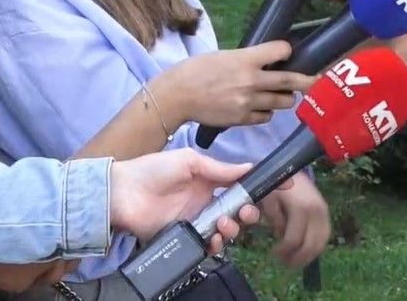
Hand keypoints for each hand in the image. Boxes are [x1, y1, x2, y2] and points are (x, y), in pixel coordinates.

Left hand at [108, 148, 264, 246]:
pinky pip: (207, 245)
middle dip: (249, 213)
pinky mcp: (184, 237)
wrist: (122, 192)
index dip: (261, 186)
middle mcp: (207, 202)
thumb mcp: (190, 161)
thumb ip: (219, 169)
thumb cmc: (154, 170)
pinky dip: (215, 244)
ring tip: (223, 223)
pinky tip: (214, 238)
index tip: (284, 186)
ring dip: (233, 228)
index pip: (241, 184)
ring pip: (227, 229)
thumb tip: (249, 167)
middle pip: (239, 211)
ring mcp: (196, 221)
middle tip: (247, 212)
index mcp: (210, 181)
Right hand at [152, 41, 318, 128]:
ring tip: (281, 94)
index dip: (286, 51)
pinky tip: (260, 107)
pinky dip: (266, 112)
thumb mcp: (224, 56)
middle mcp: (252, 80)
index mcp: (246, 59)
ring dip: (285, 97)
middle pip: (291, 80)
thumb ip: (247, 59)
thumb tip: (267, 61)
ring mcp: (248, 102)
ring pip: (283, 101)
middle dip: (308, 80)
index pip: (281, 50)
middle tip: (319, 79)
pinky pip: (266, 117)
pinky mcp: (242, 119)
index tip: (287, 53)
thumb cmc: (196, 70)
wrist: (176, 96)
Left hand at [258, 172, 330, 267]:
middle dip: (297, 258)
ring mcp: (324, 211)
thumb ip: (275, 220)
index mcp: (301, 208)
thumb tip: (281, 235)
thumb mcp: (269, 201)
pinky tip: (306, 249)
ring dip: (309, 255)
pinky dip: (317, 246)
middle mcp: (317, 211)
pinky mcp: (326, 211)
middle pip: (310, 245)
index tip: (274, 254)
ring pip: (321, 242)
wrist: (290, 166)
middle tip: (285, 263)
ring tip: (295, 259)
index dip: (283, 251)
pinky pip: (325, 234)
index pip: (294, 240)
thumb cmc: (276, 184)